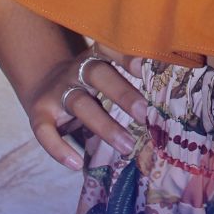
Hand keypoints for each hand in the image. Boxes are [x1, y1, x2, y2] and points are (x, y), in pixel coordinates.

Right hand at [24, 41, 146, 169]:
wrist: (42, 86)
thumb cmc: (90, 84)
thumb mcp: (107, 74)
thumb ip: (132, 81)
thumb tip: (174, 97)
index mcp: (96, 58)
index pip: (110, 49)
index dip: (126, 55)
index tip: (145, 68)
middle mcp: (76, 71)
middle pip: (99, 75)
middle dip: (123, 94)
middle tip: (145, 114)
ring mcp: (57, 92)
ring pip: (80, 104)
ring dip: (105, 126)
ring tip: (128, 146)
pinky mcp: (39, 114)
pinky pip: (45, 132)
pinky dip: (59, 149)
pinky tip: (76, 164)